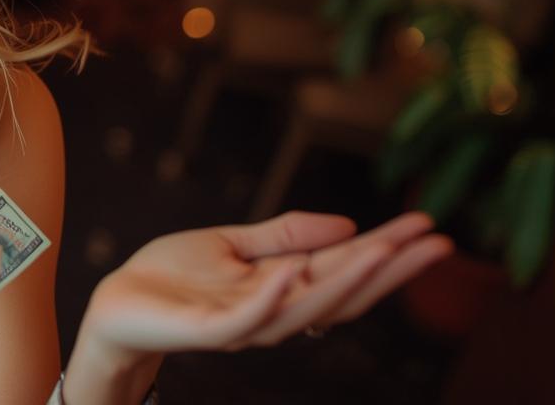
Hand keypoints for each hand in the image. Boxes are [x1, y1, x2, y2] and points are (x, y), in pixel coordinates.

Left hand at [79, 210, 450, 359]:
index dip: (389, 251)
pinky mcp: (209, 329)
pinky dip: (271, 296)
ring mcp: (245, 322)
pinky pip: (247, 317)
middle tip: (437, 245)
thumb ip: (286, 236)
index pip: (346, 268)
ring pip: (306, 306)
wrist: (118, 305)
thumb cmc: (173, 278)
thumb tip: (348, 225)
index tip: (430, 228)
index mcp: (284, 287)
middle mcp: (275, 310)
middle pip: (344, 292)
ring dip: (347, 280)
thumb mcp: (234, 244)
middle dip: (390, 269)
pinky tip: (292, 271)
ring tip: (384, 250)